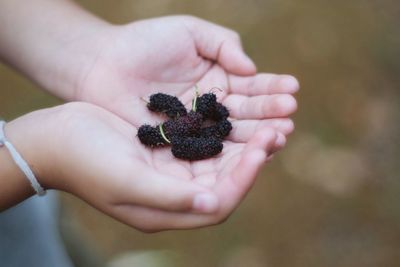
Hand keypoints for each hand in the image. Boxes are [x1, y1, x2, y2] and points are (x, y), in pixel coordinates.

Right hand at [5, 102, 279, 230]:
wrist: (57, 138)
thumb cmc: (86, 161)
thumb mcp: (126, 180)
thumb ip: (169, 196)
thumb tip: (214, 204)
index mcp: (165, 210)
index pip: (218, 202)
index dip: (243, 179)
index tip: (261, 150)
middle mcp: (174, 194)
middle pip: (226, 182)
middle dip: (253, 158)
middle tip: (276, 130)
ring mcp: (171, 172)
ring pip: (220, 162)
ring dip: (245, 143)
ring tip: (268, 121)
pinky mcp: (168, 151)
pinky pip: (205, 144)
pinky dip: (224, 132)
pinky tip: (238, 115)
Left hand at [75, 16, 297, 139]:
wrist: (101, 64)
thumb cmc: (144, 42)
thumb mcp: (190, 32)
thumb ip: (223, 45)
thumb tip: (251, 69)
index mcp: (218, 79)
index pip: (251, 86)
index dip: (272, 87)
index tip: (293, 88)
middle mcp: (211, 106)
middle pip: (246, 113)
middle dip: (270, 114)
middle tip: (291, 116)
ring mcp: (196, 128)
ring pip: (231, 134)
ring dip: (256, 135)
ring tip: (281, 133)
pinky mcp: (180, 145)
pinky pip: (207, 149)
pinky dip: (227, 152)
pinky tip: (247, 153)